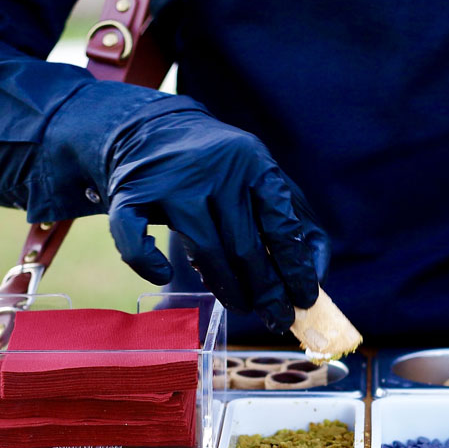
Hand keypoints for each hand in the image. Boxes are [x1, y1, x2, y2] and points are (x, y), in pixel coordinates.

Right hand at [105, 107, 328, 330]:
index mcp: (255, 164)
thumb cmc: (225, 170)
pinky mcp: (131, 193)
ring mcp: (173, 182)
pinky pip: (137, 241)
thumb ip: (298, 223)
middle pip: (245, 248)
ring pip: (204, 252)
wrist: (154, 130)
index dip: (296, 269)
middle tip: (277, 318)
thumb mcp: (267, 182)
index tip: (305, 299)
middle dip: (266, 292)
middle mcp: (216, 170)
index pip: (282, 226)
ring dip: (227, 290)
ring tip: (242, 307)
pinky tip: (165, 275)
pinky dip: (150, 265)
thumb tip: (318, 277)